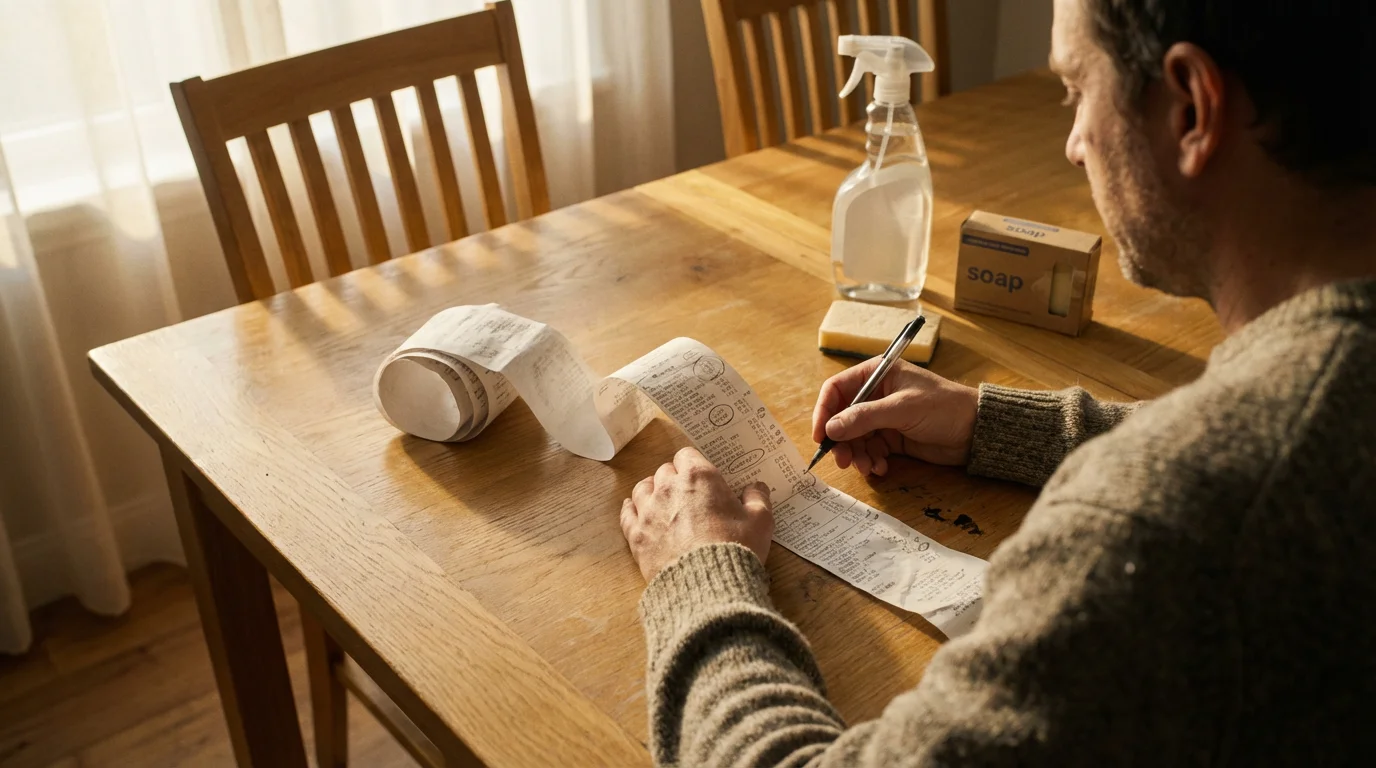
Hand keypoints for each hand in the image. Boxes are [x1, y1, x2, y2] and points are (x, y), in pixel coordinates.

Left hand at [620, 447, 772, 581]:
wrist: (707, 585)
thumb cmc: (736, 547)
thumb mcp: (760, 521)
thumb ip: (758, 498)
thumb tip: (756, 487)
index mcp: (699, 477)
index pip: (687, 455)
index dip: (694, 465)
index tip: (701, 477)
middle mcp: (669, 488)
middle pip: (665, 471)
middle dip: (675, 478)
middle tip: (687, 494)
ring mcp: (649, 511)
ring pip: (642, 488)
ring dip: (652, 491)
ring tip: (661, 501)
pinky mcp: (636, 535)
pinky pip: (627, 514)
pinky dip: (631, 509)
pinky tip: (635, 510)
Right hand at [812, 358, 977, 474]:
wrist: (975, 431)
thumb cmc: (943, 407)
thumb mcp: (902, 409)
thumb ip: (865, 417)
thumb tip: (831, 428)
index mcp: (876, 374)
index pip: (836, 389)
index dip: (824, 412)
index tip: (821, 435)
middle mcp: (875, 395)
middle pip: (842, 418)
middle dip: (841, 441)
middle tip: (843, 460)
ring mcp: (883, 418)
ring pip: (854, 438)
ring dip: (856, 455)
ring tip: (867, 468)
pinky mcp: (892, 438)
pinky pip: (870, 450)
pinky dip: (871, 461)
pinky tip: (881, 468)